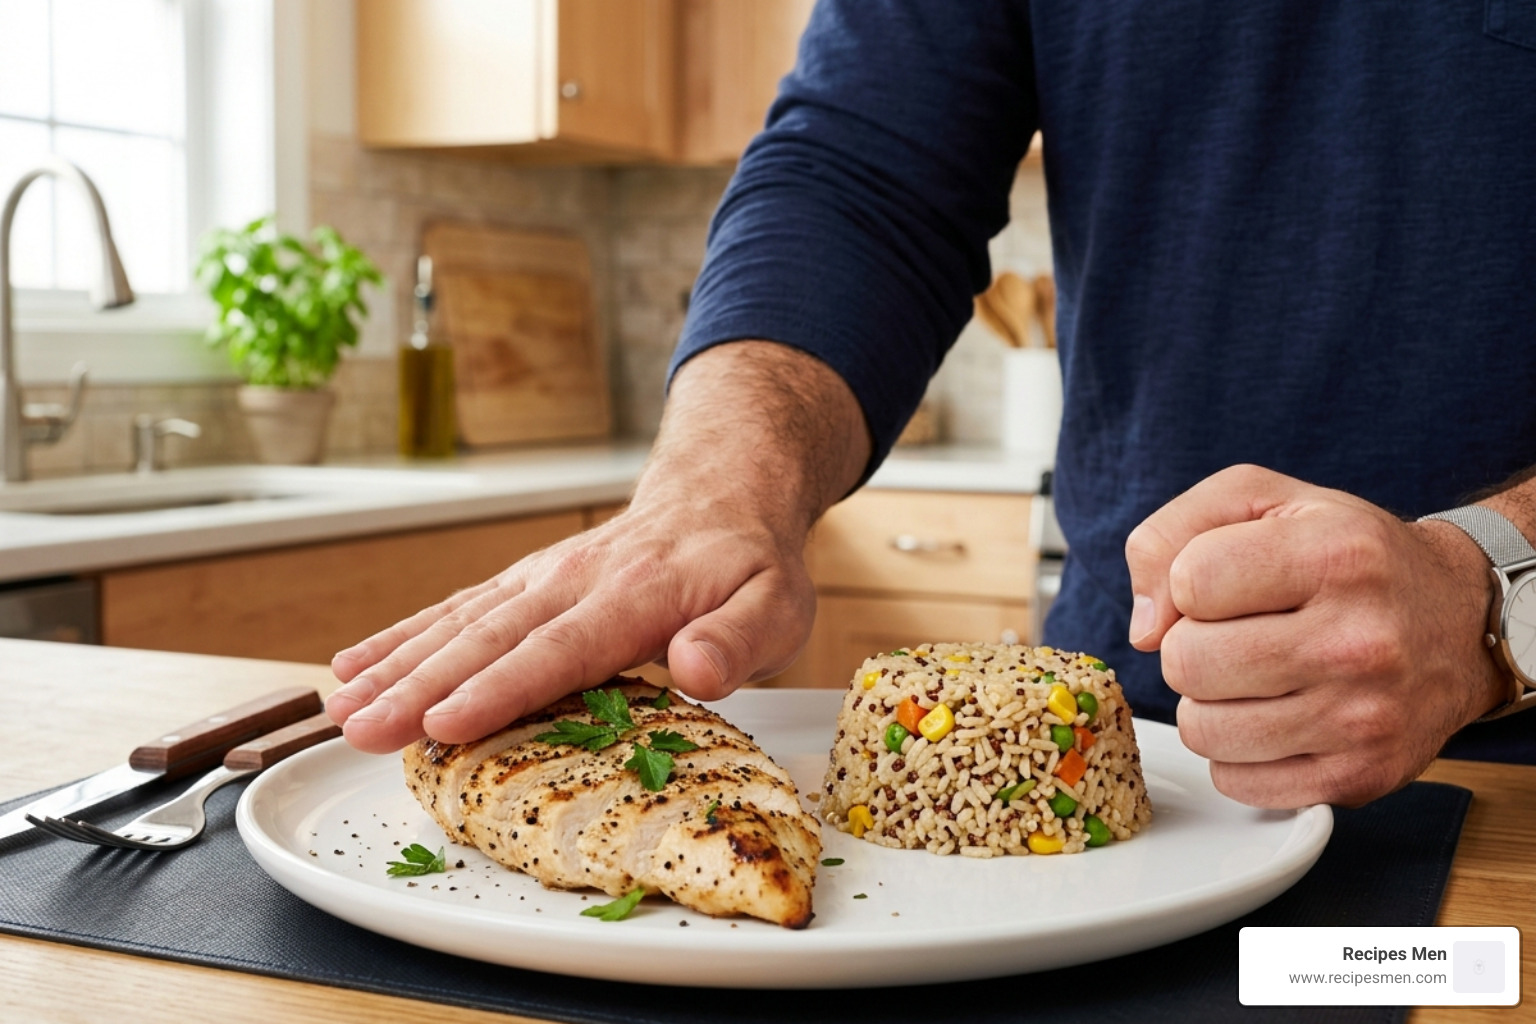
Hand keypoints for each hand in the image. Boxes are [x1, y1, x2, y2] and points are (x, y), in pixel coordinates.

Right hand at [325, 341, 870, 753]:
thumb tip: (697, 667)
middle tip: (359, 730)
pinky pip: (456, 607)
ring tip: (338, 705)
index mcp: (636, 597)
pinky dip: (402, 634)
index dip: (500, 689)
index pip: (560, 649)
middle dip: (419, 687)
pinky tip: (355, 663)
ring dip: (395, 663)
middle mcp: (574, 582)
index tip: (446, 723)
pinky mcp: (525, 582)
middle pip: (489, 638)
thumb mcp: (776, 605)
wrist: (720, 493)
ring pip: (459, 621)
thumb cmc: (750, 565)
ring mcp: (542, 578)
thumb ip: (739, 639)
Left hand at [1125, 464, 1506, 807]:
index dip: (1188, 583)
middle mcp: (1359, 640)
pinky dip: (1236, 753)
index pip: (1190, 581)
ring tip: (1252, 676)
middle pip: (1186, 662)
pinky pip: (1236, 782)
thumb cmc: (1347, 553)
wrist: (1459, 618)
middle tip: (1234, 635)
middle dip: (1190, 646)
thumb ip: (1172, 535)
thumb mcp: (1263, 500)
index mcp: (1337, 554)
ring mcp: (1363, 717)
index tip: (1226, 582)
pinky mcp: (1360, 776)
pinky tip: (1273, 717)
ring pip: (1202, 730)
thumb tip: (1142, 630)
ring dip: (1208, 703)